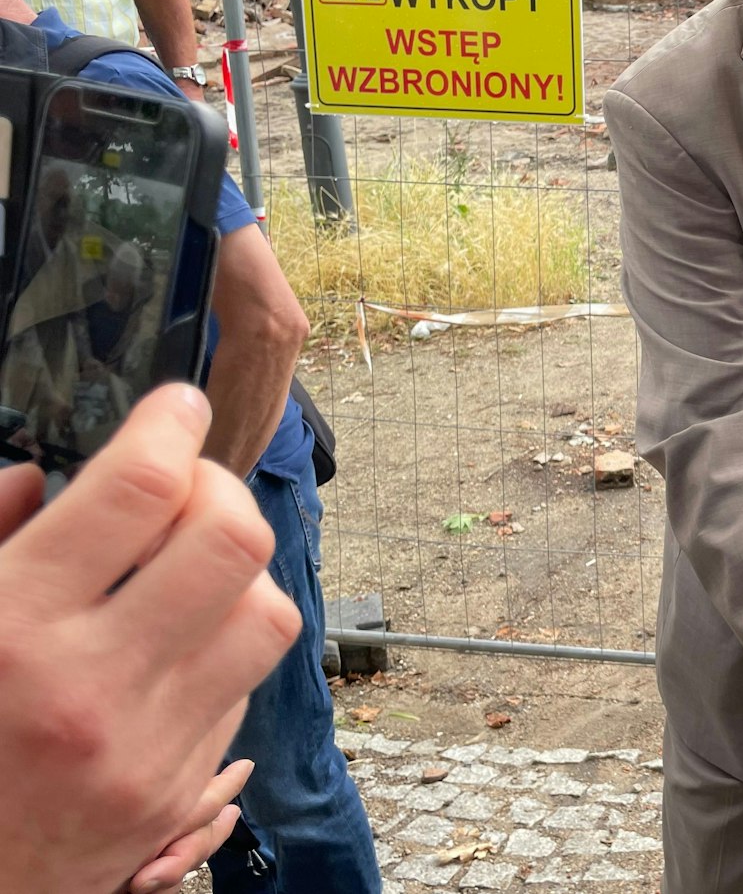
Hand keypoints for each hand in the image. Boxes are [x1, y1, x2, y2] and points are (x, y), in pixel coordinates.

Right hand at [0, 385, 299, 893]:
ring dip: (237, 571)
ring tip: (185, 566)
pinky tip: (174, 639)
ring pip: (267, 611)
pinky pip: (244, 684)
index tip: (176, 405)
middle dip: (217, 489)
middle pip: (232, 539)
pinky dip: (223, 643)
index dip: (170, 423)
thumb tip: (43, 475)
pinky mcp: (178, 787)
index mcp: (14, 628)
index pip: (140, 488)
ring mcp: (147, 746)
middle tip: (185, 485)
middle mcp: (91, 686)